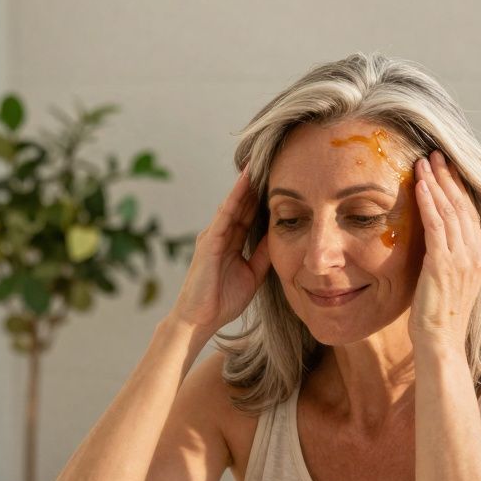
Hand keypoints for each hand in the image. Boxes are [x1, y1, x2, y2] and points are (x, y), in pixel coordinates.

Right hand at [169, 168, 271, 336]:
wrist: (200, 319)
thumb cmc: (222, 301)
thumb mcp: (253, 274)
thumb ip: (264, 254)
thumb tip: (279, 235)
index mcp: (231, 242)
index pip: (249, 213)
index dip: (262, 197)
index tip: (280, 179)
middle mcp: (221, 234)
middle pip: (242, 203)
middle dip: (255, 184)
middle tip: (271, 160)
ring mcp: (213, 236)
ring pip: (233, 203)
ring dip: (246, 184)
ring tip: (259, 162)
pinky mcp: (209, 242)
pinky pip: (224, 215)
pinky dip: (234, 198)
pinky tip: (245, 183)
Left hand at [409, 150, 480, 350]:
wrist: (440, 345)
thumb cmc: (437, 320)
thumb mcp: (446, 285)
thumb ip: (446, 262)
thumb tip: (434, 248)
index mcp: (479, 259)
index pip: (470, 215)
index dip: (457, 189)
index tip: (446, 169)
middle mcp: (476, 255)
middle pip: (463, 206)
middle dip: (448, 178)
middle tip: (435, 155)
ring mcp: (462, 260)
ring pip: (450, 211)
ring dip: (436, 183)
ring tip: (423, 162)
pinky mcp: (443, 265)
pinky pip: (437, 226)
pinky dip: (428, 203)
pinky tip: (418, 186)